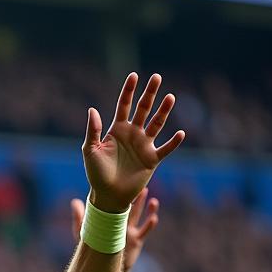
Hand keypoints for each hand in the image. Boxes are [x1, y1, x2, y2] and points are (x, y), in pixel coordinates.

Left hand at [72, 187, 158, 271]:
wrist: (103, 266)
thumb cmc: (95, 248)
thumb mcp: (86, 232)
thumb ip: (80, 217)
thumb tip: (75, 201)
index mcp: (112, 219)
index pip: (119, 203)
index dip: (123, 194)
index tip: (126, 183)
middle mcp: (123, 223)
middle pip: (132, 208)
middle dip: (138, 198)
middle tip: (143, 187)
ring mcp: (131, 232)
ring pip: (141, 218)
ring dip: (148, 209)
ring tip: (153, 201)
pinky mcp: (137, 242)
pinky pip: (145, 232)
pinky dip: (149, 225)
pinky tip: (154, 218)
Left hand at [83, 73, 183, 212]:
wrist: (108, 196)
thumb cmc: (96, 174)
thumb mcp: (91, 151)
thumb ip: (93, 130)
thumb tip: (92, 109)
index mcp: (117, 130)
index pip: (124, 106)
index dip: (129, 91)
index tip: (134, 75)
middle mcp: (133, 134)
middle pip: (143, 109)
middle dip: (150, 94)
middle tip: (157, 77)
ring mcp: (143, 145)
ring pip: (156, 124)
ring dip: (163, 112)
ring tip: (170, 97)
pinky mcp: (151, 159)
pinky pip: (165, 149)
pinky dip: (173, 143)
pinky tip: (180, 134)